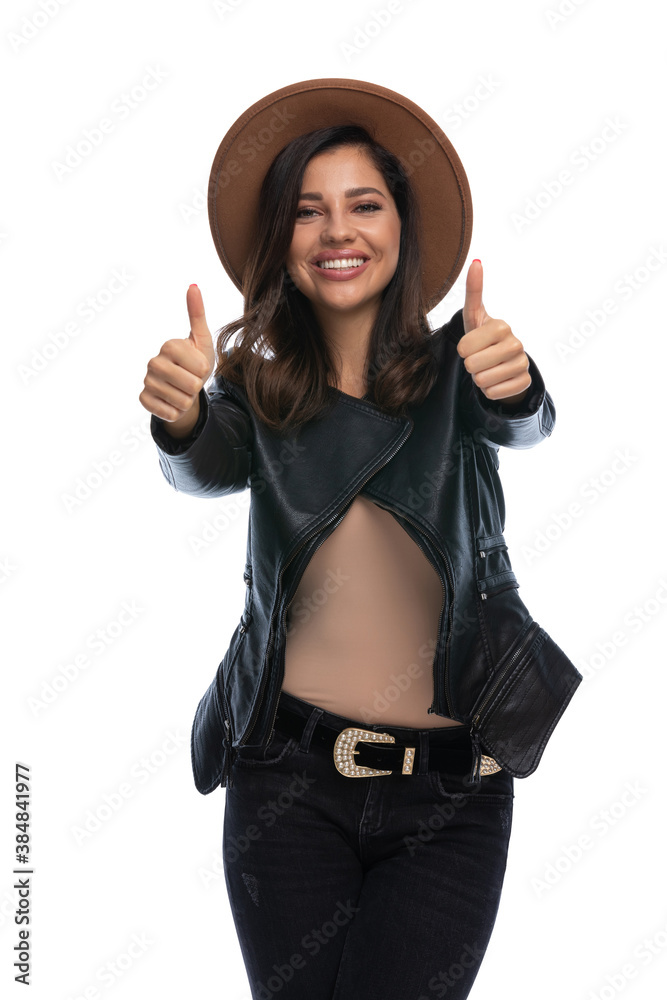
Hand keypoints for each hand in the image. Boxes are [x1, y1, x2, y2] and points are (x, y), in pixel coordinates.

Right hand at [139, 284, 215, 420]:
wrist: (183, 389)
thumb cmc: (195, 363)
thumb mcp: (202, 340)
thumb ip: (197, 314)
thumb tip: (193, 285)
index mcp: (169, 345)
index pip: (201, 368)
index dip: (205, 372)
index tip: (198, 367)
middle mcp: (153, 362)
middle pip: (192, 385)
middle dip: (197, 388)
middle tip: (191, 381)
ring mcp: (147, 381)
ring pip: (182, 401)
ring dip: (187, 400)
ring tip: (182, 391)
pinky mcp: (144, 400)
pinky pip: (169, 412)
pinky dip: (176, 411)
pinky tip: (172, 402)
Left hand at [457, 260, 530, 403]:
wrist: (504, 361)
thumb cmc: (484, 337)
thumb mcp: (475, 316)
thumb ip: (473, 291)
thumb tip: (476, 261)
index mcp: (501, 326)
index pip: (464, 348)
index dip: (462, 350)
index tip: (472, 345)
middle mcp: (516, 343)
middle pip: (472, 366)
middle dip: (470, 366)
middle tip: (479, 359)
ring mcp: (522, 364)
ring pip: (482, 382)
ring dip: (480, 379)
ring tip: (488, 368)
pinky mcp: (524, 382)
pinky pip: (493, 394)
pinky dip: (490, 391)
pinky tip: (497, 380)